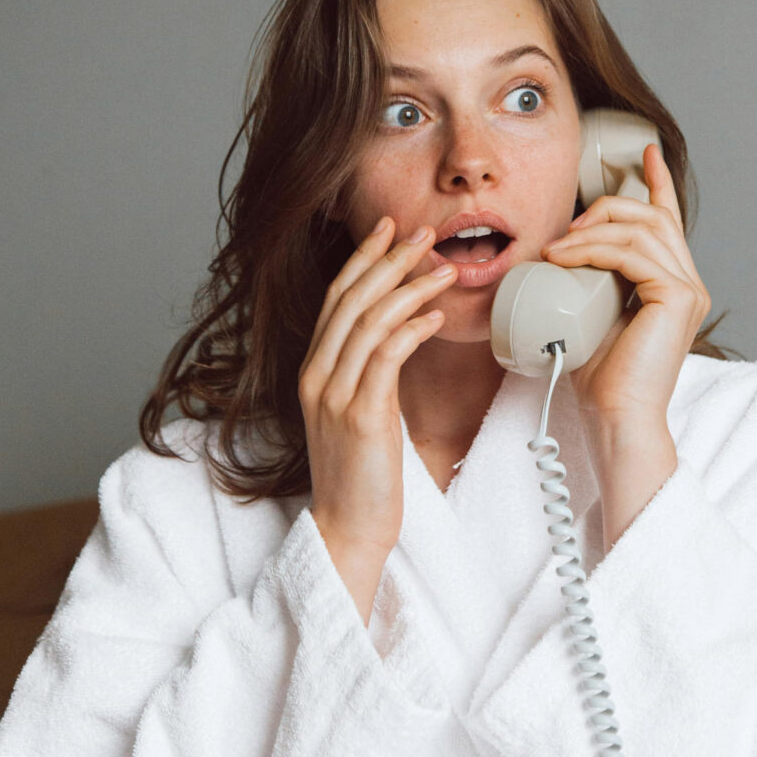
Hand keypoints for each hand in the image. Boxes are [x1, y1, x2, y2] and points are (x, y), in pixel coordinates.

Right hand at [298, 218, 456, 558]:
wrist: (347, 527)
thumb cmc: (360, 471)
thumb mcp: (356, 410)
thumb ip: (366, 371)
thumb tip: (399, 333)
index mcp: (314, 369)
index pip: (336, 298)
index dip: (363, 259)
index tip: (389, 230)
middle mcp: (318, 375)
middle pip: (351, 299)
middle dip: (388, 259)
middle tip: (422, 232)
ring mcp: (335, 394)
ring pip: (369, 320)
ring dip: (409, 287)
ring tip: (442, 267)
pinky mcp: (361, 415)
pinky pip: (386, 357)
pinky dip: (412, 329)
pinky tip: (436, 316)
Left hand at [540, 144, 710, 538]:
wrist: (615, 418)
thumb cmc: (599, 375)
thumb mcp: (588, 312)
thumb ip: (588, 280)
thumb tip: (556, 250)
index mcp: (670, 283)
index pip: (666, 220)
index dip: (656, 181)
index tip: (644, 151)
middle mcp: (687, 282)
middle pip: (651, 215)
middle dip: (605, 208)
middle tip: (565, 229)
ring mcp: (687, 288)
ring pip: (642, 228)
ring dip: (592, 229)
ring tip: (557, 247)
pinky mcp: (678, 297)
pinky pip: (632, 253)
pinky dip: (593, 250)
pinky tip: (564, 258)